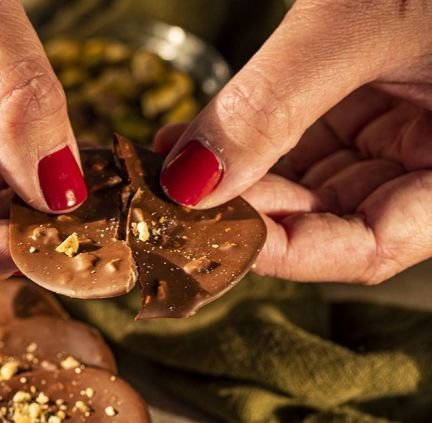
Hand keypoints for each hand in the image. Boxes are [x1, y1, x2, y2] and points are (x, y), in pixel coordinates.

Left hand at [155, 0, 431, 284]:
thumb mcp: (364, 21)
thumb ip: (275, 104)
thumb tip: (189, 182)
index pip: (366, 249)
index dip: (280, 250)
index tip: (202, 229)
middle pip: (330, 218)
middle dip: (242, 208)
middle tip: (165, 200)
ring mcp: (411, 122)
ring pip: (310, 179)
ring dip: (235, 176)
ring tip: (166, 166)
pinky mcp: (381, 89)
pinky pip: (309, 132)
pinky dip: (250, 136)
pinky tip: (191, 136)